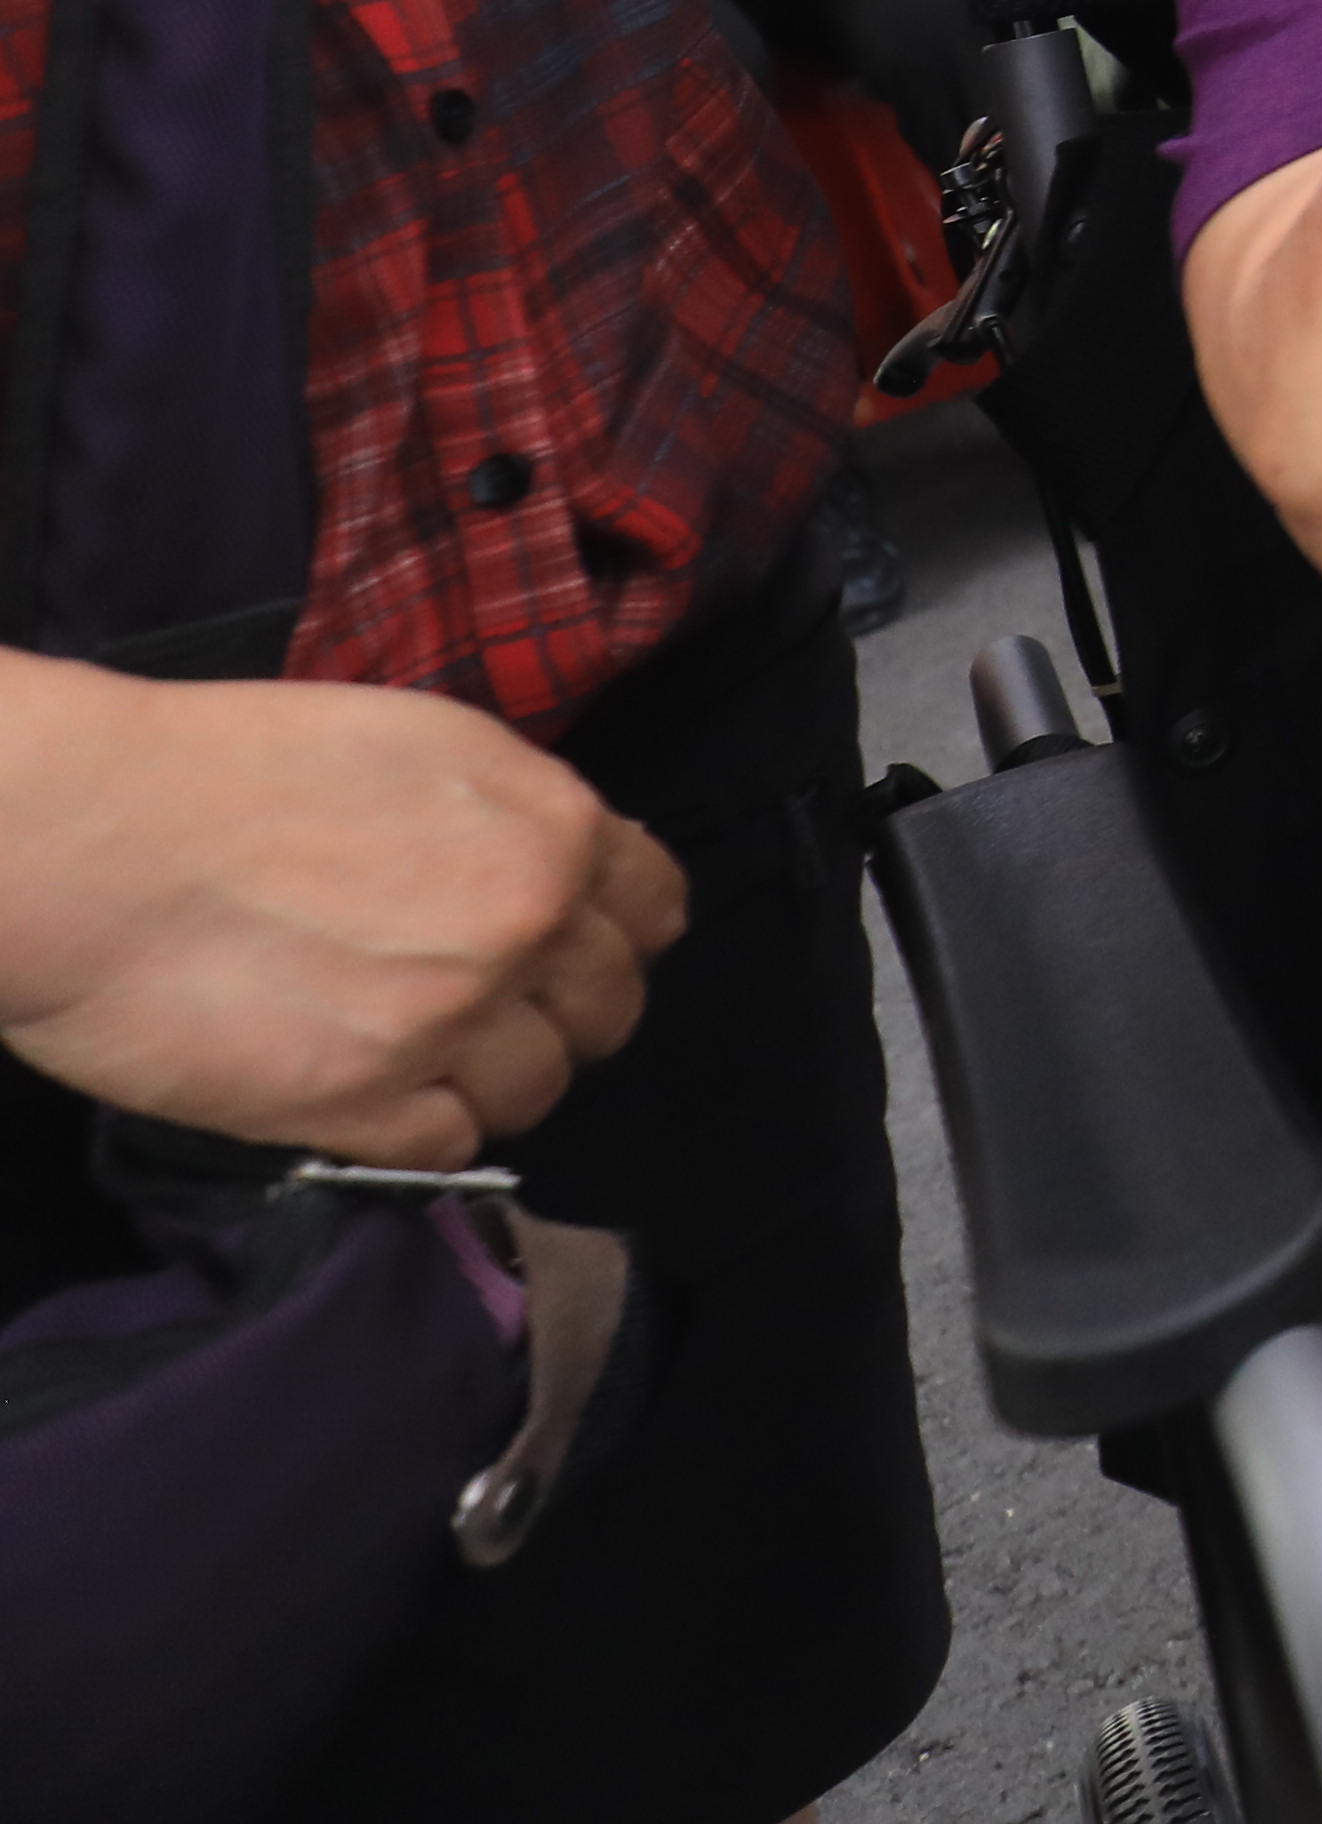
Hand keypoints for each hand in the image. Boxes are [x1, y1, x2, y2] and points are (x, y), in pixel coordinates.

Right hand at [0, 665, 686, 1164]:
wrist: (94, 837)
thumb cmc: (235, 767)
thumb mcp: (421, 744)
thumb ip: (511, 811)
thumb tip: (565, 863)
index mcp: (551, 828)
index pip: (656, 908)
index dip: (617, 930)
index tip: (572, 946)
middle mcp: (524, 927)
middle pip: (610, 1009)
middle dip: (562, 1010)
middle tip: (487, 1006)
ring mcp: (448, 1022)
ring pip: (537, 1087)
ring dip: (492, 1077)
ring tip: (418, 1053)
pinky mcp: (360, 1105)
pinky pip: (449, 1147)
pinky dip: (422, 1130)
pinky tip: (373, 1096)